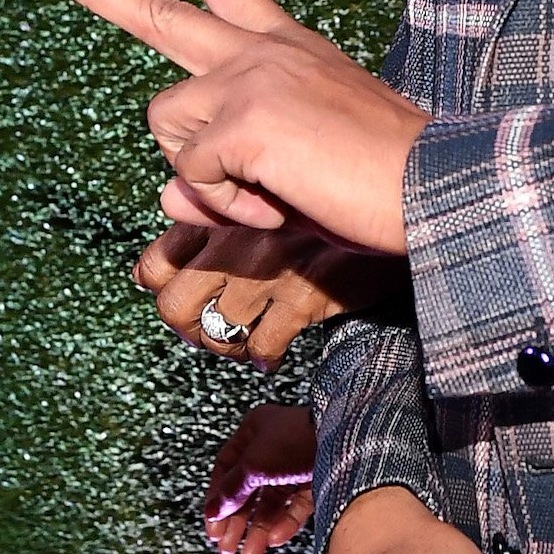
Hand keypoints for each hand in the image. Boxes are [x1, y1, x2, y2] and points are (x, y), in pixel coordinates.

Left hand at [33, 0, 425, 248]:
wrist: (430, 184)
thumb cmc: (377, 180)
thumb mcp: (288, 172)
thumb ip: (222, 176)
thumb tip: (169, 194)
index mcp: (285, 48)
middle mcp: (261, 51)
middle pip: (158, 13)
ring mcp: (248, 78)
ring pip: (166, 125)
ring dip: (202, 177)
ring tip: (266, 197)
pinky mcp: (242, 120)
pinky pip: (191, 177)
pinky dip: (227, 209)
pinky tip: (277, 207)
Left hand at [137, 220, 401, 367]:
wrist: (397, 202)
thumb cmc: (331, 202)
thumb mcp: (269, 196)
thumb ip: (225, 220)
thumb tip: (174, 257)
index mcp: (223, 214)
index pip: (156, 262)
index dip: (161, 287)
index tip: (182, 295)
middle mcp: (236, 241)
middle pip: (173, 305)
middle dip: (188, 327)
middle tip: (209, 331)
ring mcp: (267, 271)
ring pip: (215, 332)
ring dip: (227, 346)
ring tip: (245, 342)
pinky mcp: (301, 297)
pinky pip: (263, 346)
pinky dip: (264, 356)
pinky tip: (275, 352)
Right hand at [205, 404, 317, 553]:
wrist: (348, 439)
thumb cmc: (297, 440)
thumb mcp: (254, 464)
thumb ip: (231, 490)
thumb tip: (212, 512)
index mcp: (256, 430)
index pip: (226, 469)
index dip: (217, 499)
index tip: (212, 527)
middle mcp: (275, 446)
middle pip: (248, 490)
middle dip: (238, 522)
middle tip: (227, 549)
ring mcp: (297, 464)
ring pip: (272, 503)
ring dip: (259, 530)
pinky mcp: (319, 480)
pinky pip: (296, 506)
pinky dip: (285, 523)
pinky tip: (274, 539)